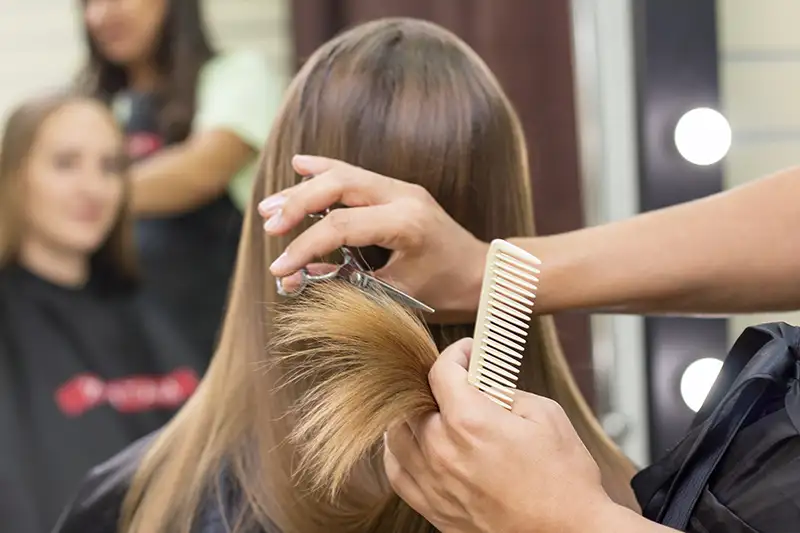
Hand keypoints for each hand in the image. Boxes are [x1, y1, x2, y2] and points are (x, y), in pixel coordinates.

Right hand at [259, 155, 487, 320]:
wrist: (485, 274)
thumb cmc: (446, 292)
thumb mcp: (394, 295)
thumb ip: (344, 284)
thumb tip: (294, 280)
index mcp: (405, 223)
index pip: (340, 226)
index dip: (304, 247)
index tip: (279, 268)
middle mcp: (404, 196)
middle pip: (338, 186)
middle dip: (297, 205)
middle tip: (268, 225)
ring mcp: (403, 188)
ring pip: (344, 175)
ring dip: (304, 188)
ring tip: (270, 206)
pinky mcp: (399, 190)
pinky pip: (356, 174)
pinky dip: (326, 170)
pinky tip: (301, 165)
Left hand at [383, 339, 659, 532]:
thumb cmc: (564, 481)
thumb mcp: (545, 415)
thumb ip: (506, 392)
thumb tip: (487, 384)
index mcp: (470, 422)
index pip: (441, 371)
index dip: (455, 353)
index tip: (467, 352)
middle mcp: (442, 451)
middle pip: (415, 400)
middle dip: (438, 384)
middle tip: (459, 383)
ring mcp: (434, 482)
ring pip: (399, 434)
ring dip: (414, 414)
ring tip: (438, 411)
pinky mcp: (433, 508)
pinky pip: (397, 472)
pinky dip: (400, 450)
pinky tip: (415, 443)